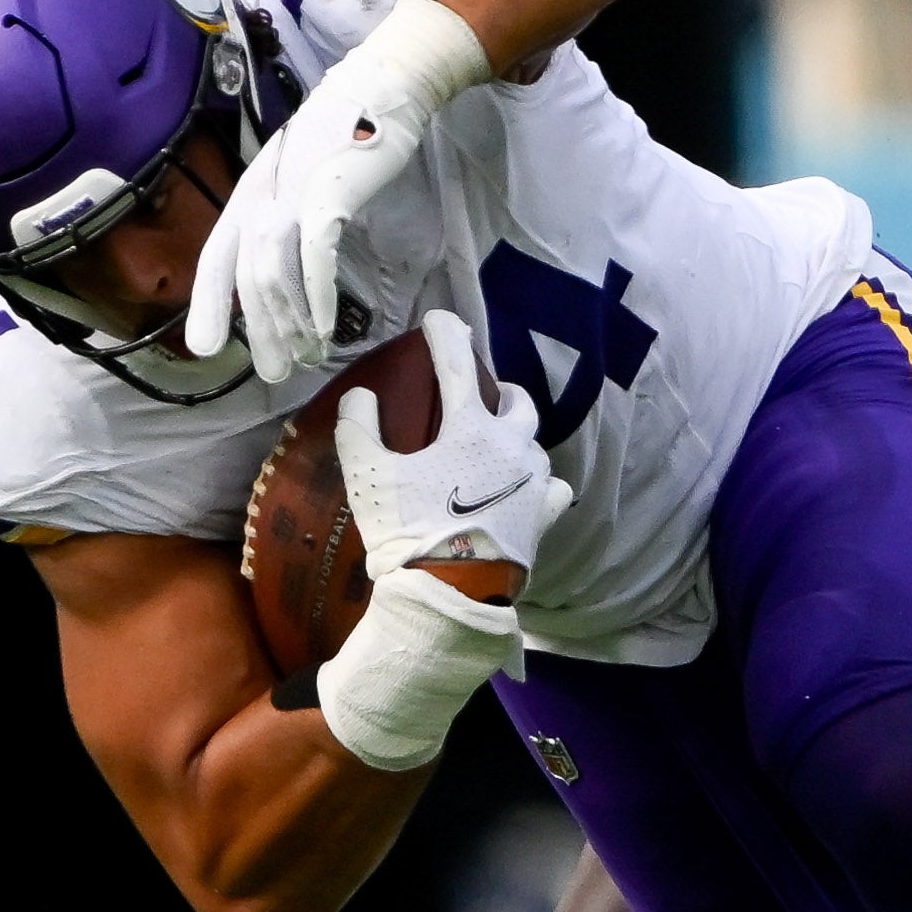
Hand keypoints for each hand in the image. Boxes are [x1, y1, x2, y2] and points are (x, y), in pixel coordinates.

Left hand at [188, 0, 493, 381]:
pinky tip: (322, 323)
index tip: (203, 348)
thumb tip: (286, 264)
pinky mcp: (328, 192)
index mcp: (251, 193)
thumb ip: (289, 217)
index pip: (217, 255)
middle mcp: (261, 194)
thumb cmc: (347, 138)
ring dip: (290, 321)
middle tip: (275, 373)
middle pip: (247, 275)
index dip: (208, 303)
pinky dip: (315, 292)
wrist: (383, 89)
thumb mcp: (305, 178)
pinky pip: (314, 252)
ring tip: (309, 356)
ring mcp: (292, 192)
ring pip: (274, 270)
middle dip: (259, 331)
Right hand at [343, 310, 568, 581]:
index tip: (440, 319)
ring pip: (534, 443)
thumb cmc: (408, 530)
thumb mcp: (368, 476)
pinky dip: (540, 483)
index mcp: (470, 428)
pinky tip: (529, 488)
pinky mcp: (544, 516)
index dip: (447, 336)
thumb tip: (358, 396)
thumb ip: (359, 429)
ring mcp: (535, 482)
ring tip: (499, 443)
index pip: (458, 365)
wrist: (450, 592)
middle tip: (484, 392)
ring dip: (517, 436)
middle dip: (500, 389)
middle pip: (517, 401)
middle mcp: (512, 446)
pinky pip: (553, 488)